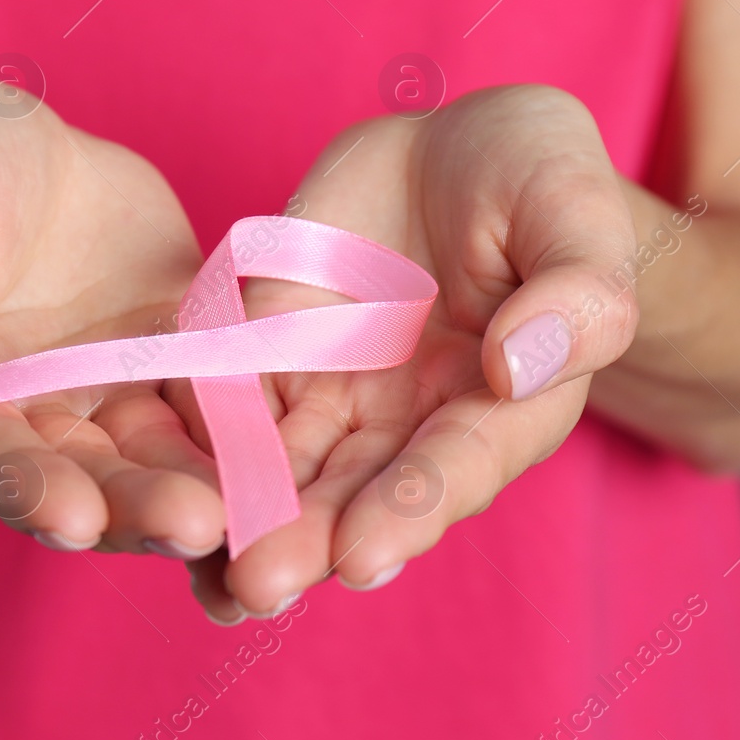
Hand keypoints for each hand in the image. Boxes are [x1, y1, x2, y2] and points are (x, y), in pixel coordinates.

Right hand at [0, 76, 225, 556]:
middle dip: (131, 508)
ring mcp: (103, 409)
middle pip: (75, 479)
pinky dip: (245, 451)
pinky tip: (294, 472)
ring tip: (250, 517)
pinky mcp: (171, 383)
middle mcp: (24, 421)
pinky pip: (210, 423)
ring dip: (196, 497)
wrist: (36, 164)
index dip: (19, 483)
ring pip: (150, 468)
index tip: (67, 515)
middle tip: (193, 526)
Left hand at [180, 85, 639, 621]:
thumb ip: (576, 293)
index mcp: (504, 405)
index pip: (459, 465)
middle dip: (311, 542)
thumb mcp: (573, 213)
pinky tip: (163, 499)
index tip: (366, 555)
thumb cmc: (538, 181)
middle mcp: (415, 423)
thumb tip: (520, 366)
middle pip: (361, 493)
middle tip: (259, 586)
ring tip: (209, 576)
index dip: (413, 508)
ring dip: (250, 523)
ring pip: (290, 473)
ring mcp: (341, 396)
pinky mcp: (276, 357)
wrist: (452, 153)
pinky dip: (202, 454)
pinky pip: (232, 410)